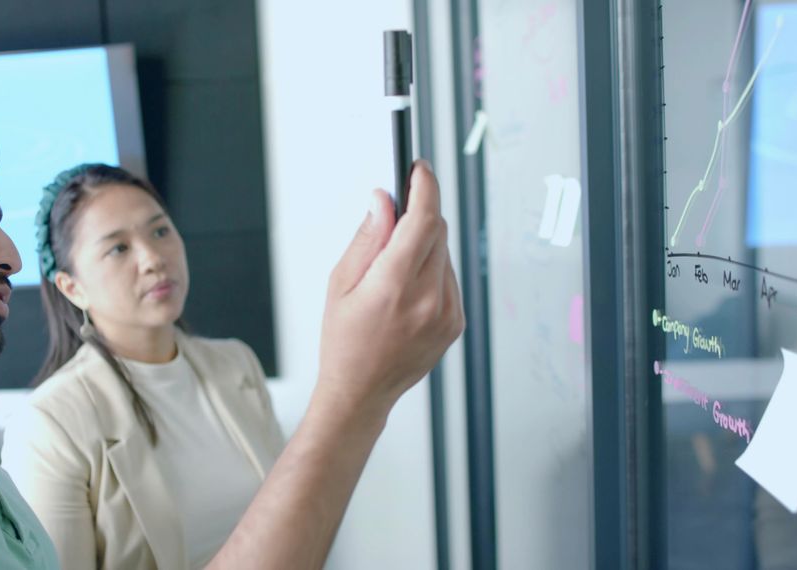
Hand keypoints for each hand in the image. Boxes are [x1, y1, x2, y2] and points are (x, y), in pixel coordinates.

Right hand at [317, 160, 464, 414]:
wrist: (360, 392)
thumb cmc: (343, 341)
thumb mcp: (341, 283)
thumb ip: (368, 237)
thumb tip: (384, 200)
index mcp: (394, 286)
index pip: (423, 220)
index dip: (424, 186)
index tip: (419, 168)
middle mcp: (428, 299)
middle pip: (437, 231)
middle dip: (418, 215)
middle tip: (394, 215)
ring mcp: (447, 313)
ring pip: (444, 253)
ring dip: (423, 246)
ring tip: (392, 270)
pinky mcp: (456, 322)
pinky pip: (448, 277)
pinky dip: (431, 271)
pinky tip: (406, 290)